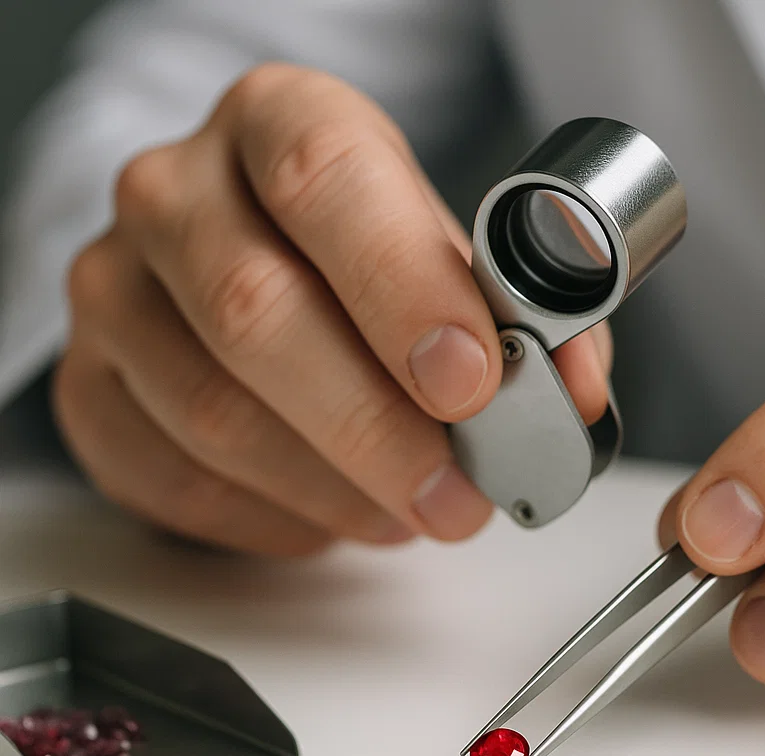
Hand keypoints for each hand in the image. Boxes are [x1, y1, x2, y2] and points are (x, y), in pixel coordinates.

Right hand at [56, 63, 609, 555]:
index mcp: (278, 125)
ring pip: (214, 414)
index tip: (472, 381)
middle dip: (376, 429)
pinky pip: (177, 479)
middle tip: (458, 496)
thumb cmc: (362, 263)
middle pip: (256, 313)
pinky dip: (275, 517)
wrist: (247, 267)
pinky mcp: (92, 391)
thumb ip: (521, 316)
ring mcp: (117, 294)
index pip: (325, 183)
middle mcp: (176, 196)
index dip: (404, 289)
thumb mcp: (452, 254)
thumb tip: (570, 391)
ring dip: (336, 489)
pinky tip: (333, 512)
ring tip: (410, 511)